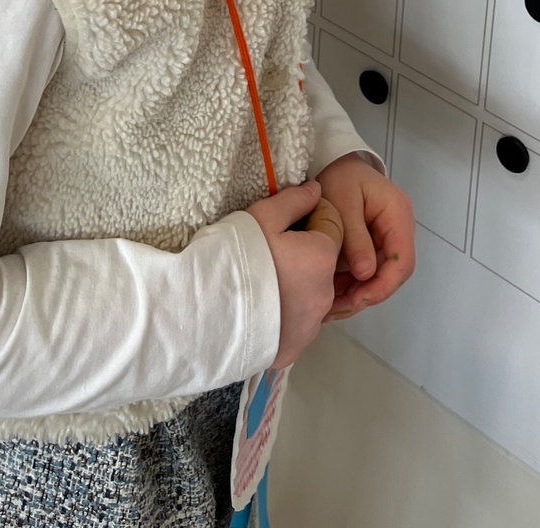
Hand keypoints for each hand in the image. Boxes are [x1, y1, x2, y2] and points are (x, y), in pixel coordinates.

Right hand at [246, 180, 338, 367]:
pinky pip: (296, 323)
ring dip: (296, 283)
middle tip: (269, 250)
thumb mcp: (262, 216)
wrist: (206, 317)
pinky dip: (285, 313)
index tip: (285, 221)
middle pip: (323, 262)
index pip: (333, 223)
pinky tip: (259, 309)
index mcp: (323, 257)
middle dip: (305, 251)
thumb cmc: (236, 258)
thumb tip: (316, 191)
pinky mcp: (295, 348)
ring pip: (311, 294)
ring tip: (261, 281)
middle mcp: (325, 294)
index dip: (311, 215)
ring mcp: (311, 326)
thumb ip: (294, 200)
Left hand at [316, 154, 415, 318]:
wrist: (333, 164)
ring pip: (382, 276)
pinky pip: (371, 271)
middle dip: (368, 293)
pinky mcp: (376, 246)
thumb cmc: (338, 178)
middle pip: (394, 273)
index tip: (357, 298)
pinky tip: (333, 294)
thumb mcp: (342, 204)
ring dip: (359, 293)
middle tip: (338, 307)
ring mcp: (389, 238)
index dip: (383, 285)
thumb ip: (354, 238)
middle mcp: (399, 229)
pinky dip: (353, 285)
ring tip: (331, 305)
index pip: (403, 261)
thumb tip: (366, 274)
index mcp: (398, 214)